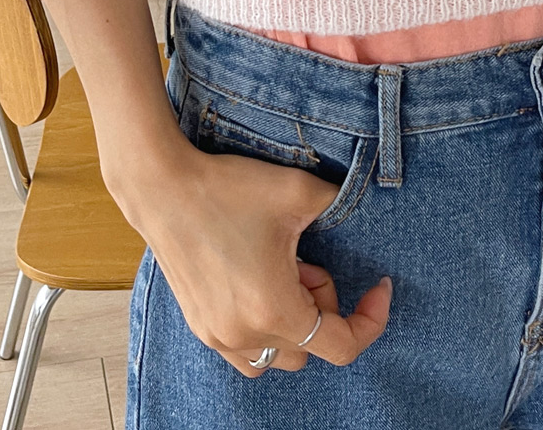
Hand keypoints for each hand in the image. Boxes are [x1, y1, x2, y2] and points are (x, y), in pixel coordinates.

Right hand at [110, 145, 392, 377]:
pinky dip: (264, 328)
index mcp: (274, 308)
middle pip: (311, 349)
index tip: (379, 286)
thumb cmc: (228, 188)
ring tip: (282, 273)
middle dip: (323, 307)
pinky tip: (257, 280)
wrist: (162, 186)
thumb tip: (361, 209)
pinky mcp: (199, 325)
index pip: (342, 345)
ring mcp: (218, 334)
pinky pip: (246, 351)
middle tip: (308, 260)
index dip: (371, 318)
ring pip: (277, 356)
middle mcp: (245, 333)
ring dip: (293, 324)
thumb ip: (340, 204)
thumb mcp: (297, 190)